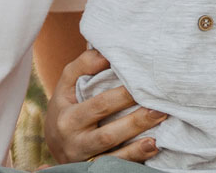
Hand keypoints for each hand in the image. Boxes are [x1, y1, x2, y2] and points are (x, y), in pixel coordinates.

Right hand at [43, 49, 165, 162]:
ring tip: (159, 132)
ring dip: (139, 146)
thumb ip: (83, 65)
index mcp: (68, 118)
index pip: (99, 106)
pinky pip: (117, 166)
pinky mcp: (95, 169)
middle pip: (109, 134)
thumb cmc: (66, 107)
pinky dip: (135, 159)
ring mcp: (86, 159)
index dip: (122, 96)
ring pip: (114, 155)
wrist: (55, 143)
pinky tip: (153, 148)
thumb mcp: (66, 85)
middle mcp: (76, 142)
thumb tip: (106, 53)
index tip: (143, 85)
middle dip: (136, 121)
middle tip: (160, 107)